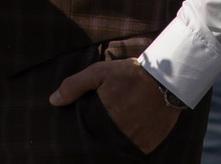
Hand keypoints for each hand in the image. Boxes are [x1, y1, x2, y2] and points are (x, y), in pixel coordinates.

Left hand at [49, 56, 181, 154]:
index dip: (93, 122)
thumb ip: (74, 86)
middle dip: (107, 128)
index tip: (99, 115)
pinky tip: (138, 124)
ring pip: (120, 143)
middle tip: (117, 114)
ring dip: (121, 134)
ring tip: (128, 118)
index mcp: (104, 117)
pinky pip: (136, 148)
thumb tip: (53, 101)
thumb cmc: (130, 74)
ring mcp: (135, 141)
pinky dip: (135, 139)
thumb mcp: (100, 72)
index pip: (89, 129)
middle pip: (105, 137)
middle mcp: (119, 133)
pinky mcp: (148, 146)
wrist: (168, 79)